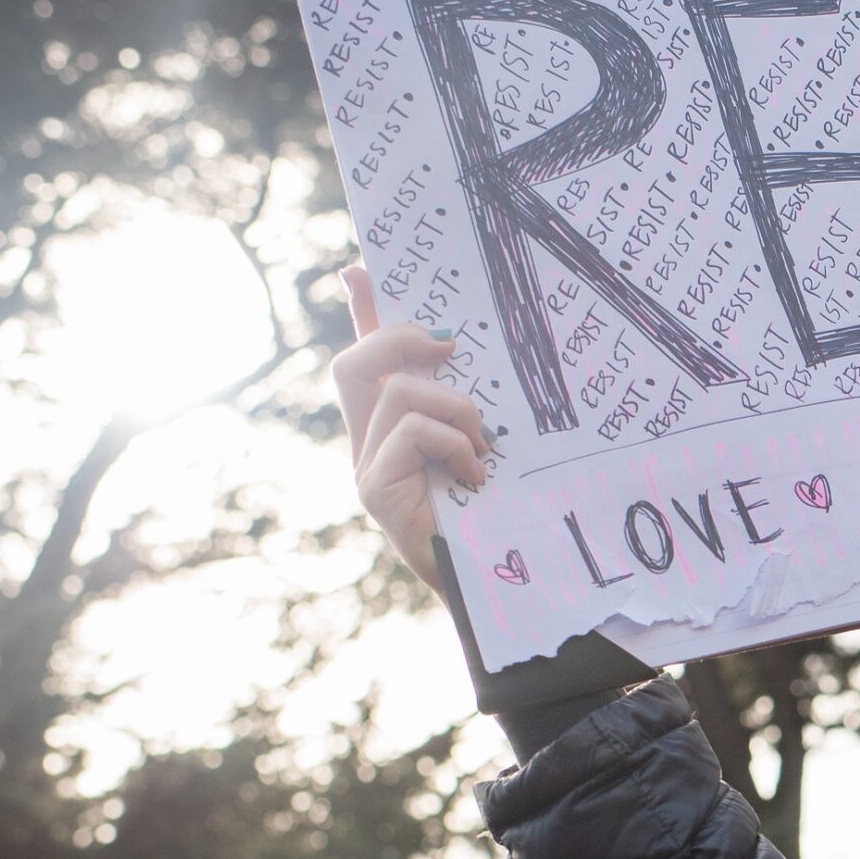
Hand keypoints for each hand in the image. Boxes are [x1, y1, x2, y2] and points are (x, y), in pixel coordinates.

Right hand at [331, 263, 492, 599]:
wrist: (497, 589)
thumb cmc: (503, 520)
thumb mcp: (492, 447)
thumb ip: (477, 408)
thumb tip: (475, 357)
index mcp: (394, 430)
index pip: (367, 362)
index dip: (361, 313)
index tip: (359, 269)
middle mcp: (370, 444)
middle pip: (355, 363)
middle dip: (401, 339)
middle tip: (452, 349)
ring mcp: (366, 468)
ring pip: (396, 393)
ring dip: (455, 410)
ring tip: (482, 450)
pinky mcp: (374, 490)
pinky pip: (409, 430)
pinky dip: (453, 444)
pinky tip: (476, 476)